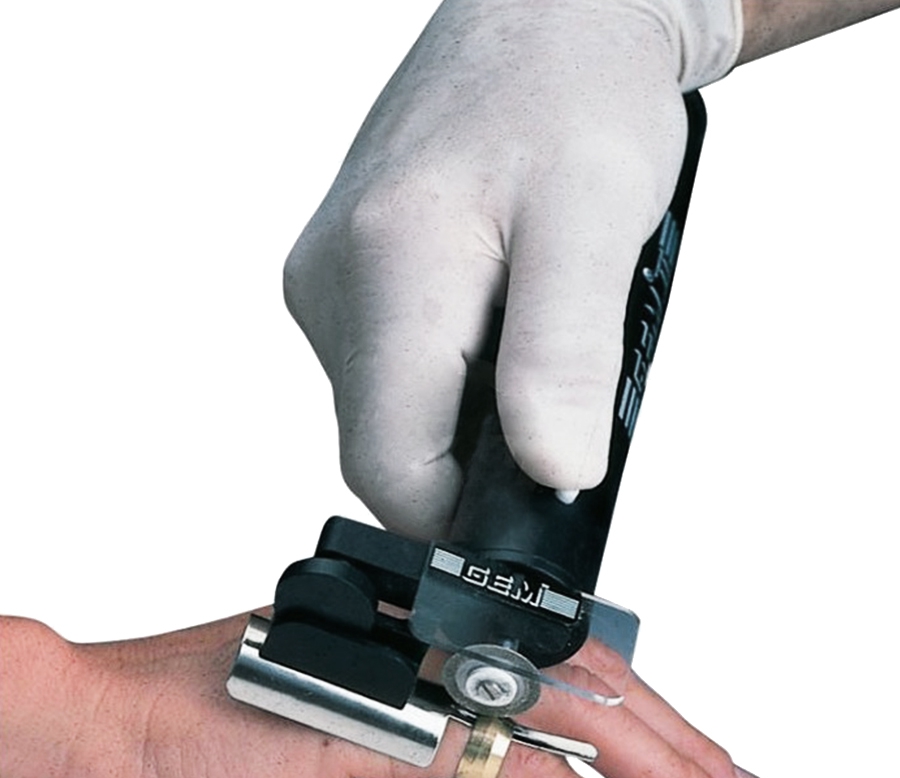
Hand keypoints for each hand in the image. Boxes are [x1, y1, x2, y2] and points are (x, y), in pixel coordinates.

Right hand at [0, 613, 772, 777]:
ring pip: (565, 714)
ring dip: (659, 773)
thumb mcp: (337, 708)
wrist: (108, 720)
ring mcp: (402, 670)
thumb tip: (470, 728)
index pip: (555, 653)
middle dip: (676, 740)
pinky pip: (506, 767)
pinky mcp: (379, 723)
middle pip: (581, 677)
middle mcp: (420, 630)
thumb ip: (409, 703)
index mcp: (417, 620)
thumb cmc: (203, 719)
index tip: (687, 753)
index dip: (635, 703)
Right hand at [282, 0, 739, 537]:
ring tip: (529, 339)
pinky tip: (497, 323)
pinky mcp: (346, 282)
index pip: (388, 467)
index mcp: (385, 274)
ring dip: (465, 416)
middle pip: (386, 447)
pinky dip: (451, 377)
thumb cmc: (573, 93)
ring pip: (391, 413)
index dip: (460, 515)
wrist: (543, 19)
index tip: (530, 504)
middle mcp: (332, 286)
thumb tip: (551, 473)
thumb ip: (562, 359)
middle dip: (473, 461)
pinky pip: (392, 371)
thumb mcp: (594, 222)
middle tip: (552, 401)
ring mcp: (330, 284)